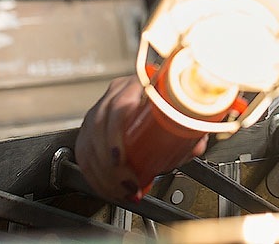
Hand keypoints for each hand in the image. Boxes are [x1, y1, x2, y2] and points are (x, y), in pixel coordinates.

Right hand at [73, 76, 207, 202]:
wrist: (154, 95)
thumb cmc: (166, 103)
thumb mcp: (180, 113)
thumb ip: (190, 131)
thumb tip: (195, 147)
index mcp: (135, 86)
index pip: (118, 107)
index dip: (115, 135)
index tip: (121, 159)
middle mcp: (113, 96)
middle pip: (99, 129)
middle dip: (110, 166)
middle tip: (128, 185)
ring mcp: (99, 111)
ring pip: (88, 143)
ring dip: (103, 175)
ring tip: (122, 191)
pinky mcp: (91, 128)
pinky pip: (84, 153)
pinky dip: (94, 175)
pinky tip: (107, 188)